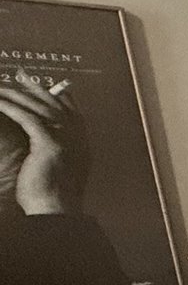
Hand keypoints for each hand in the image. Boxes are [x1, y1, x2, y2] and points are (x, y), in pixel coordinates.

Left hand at [0, 69, 88, 214]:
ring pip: (39, 108)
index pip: (71, 111)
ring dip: (17, 95)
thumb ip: (58, 151)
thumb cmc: (54, 195)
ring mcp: (65, 139)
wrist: (57, 209)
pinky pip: (27, 118)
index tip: (44, 84)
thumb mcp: (60, 169)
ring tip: (1, 87)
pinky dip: (11, 107)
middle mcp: (77, 137)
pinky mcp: (49, 143)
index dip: (57, 95)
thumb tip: (44, 141)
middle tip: (20, 74)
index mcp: (81, 143)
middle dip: (35, 88)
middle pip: (54, 104)